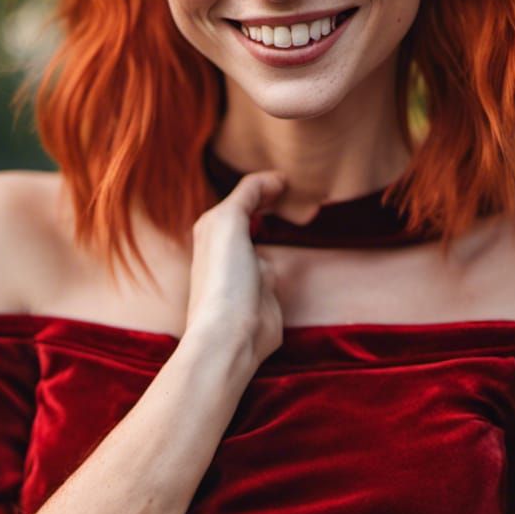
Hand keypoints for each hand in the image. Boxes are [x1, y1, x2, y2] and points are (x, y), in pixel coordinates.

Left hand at [185, 171, 287, 372]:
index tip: (291, 180)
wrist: (231, 333)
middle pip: (252, 215)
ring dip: (280, 229)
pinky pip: (279, 267)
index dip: (265, 184)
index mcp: (213, 228)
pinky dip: (288, 258)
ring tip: (301, 213)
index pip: (242, 196)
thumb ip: (249, 193)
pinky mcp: (265, 293)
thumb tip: (274, 179)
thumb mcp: (229, 220)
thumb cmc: (224, 276)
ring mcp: (247, 271)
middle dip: (271, 202)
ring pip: (266, 241)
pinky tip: (296, 256)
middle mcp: (228, 248)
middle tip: (297, 191)